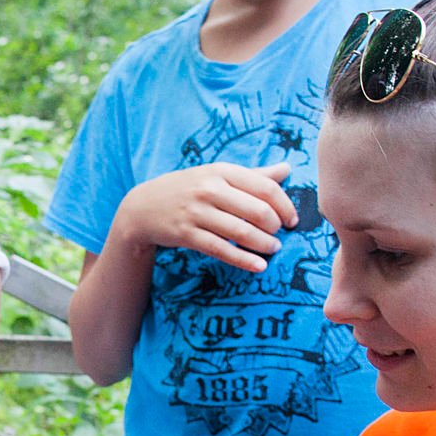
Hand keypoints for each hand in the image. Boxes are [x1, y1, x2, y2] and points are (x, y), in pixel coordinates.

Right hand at [113, 162, 296, 273]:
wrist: (143, 206)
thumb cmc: (188, 189)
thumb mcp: (217, 175)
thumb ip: (253, 174)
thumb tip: (287, 169)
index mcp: (222, 171)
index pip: (265, 187)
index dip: (285, 205)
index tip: (292, 220)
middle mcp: (209, 189)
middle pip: (256, 210)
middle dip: (274, 227)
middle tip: (279, 235)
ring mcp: (196, 212)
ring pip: (241, 232)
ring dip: (263, 244)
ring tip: (273, 249)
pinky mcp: (186, 234)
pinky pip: (221, 249)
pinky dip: (243, 259)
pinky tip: (259, 266)